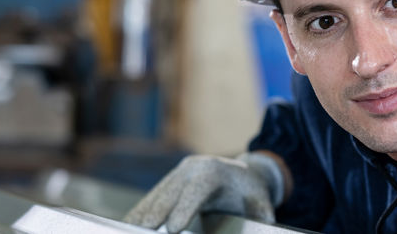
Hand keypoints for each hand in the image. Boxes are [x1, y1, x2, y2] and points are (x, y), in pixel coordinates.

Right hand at [124, 152, 284, 231]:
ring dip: (142, 215)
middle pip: (170, 193)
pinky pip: (152, 199)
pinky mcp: (169, 182)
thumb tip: (266, 224)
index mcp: (214, 171)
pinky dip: (140, 213)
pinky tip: (130, 225)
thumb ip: (262, 215)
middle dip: (155, 214)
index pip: (197, 191)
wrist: (243, 172)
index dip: (184, 209)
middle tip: (143, 232)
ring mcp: (177, 174)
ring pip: (156, 196)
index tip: (174, 228)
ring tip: (129, 231)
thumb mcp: (261, 201)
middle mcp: (191, 169)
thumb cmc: (251, 190)